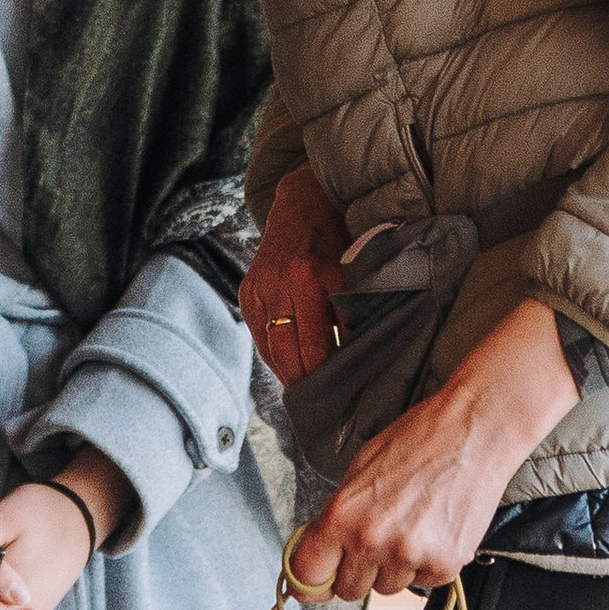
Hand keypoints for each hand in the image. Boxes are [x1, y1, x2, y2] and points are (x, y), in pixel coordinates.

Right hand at [242, 163, 351, 389]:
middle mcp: (281, 284)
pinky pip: (261, 339)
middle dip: (311, 382)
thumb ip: (356, 307)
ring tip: (311, 396)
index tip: (352, 396)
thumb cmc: (340, 235)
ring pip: (274, 351)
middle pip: (294, 354)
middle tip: (331, 407)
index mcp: (313, 276)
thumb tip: (361, 354)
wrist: (301, 202)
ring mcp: (259, 289)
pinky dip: (277, 358)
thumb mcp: (356, 267)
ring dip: (292, 376)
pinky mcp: (247, 294)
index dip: (336, 372)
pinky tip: (292, 370)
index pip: (323, 343)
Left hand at [284, 300, 578, 602]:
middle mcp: (373, 541)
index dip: (311, 579)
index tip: (317, 580)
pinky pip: (424, 583)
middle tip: (377, 538)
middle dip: (358, 570)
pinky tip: (435, 529)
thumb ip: (335, 519)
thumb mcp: (358, 471)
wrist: (474, 430)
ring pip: (388, 588)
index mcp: (342, 516)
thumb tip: (319, 556)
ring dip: (394, 567)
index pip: (307, 576)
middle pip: (349, 590)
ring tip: (412, 526)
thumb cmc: (416, 442)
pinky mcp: (446, 564)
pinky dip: (428, 564)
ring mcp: (410, 555)